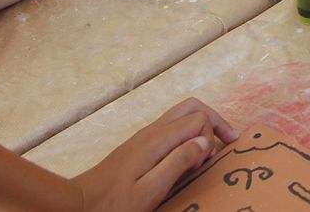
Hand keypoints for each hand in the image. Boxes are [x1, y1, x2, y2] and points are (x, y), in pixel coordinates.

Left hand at [71, 98, 237, 211]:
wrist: (81, 203)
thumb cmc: (115, 203)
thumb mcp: (150, 189)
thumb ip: (179, 162)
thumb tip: (205, 142)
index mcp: (157, 139)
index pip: (198, 119)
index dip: (211, 136)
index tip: (208, 161)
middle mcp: (153, 131)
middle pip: (192, 107)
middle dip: (214, 121)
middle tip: (229, 141)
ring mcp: (146, 136)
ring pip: (182, 114)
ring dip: (202, 127)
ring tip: (212, 149)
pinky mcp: (141, 145)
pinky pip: (172, 128)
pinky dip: (188, 135)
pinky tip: (190, 155)